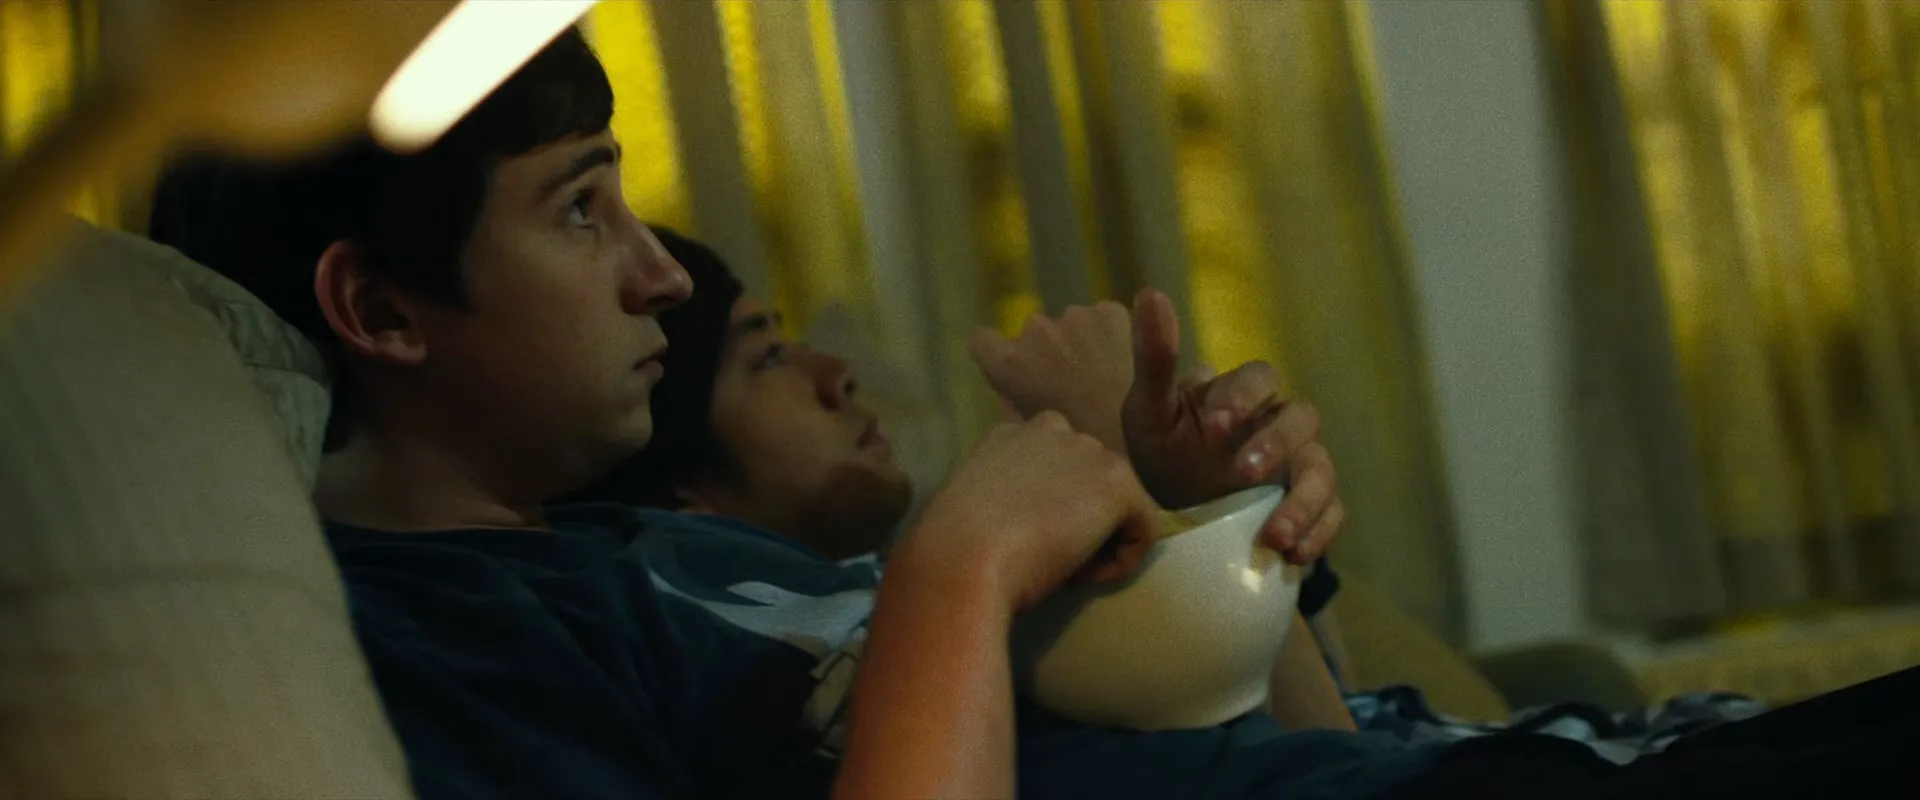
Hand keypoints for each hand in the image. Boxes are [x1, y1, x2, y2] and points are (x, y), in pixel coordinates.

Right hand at [902, 411, 1161, 612]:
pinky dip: (1118, 564)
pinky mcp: (1118, 482)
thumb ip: (1002, 496)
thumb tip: (1021, 521)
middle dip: (1079, 519)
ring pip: (1118, 507)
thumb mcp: (973, 507)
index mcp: (1011, 433)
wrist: (963, 559)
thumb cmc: (953, 548)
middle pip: (1090, 481)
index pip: (1054, 464)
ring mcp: (1089, 451)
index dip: (1049, 508)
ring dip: (1098, 542)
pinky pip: (1142, 532)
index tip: (1026, 541)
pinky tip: (1078, 576)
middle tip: (1046, 557)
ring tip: (1059, 569)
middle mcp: (1053, 428)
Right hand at [970, 302, 1133, 452]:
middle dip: (1048, 352)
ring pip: (1071, 325)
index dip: (998, 356)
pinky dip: (1111, 336)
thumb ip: (1014, 405)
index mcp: (1010, 364)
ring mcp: (1076, 317)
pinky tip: (1125, 366)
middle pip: (1033, 335)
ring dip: (1081, 343)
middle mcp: (1036, 331)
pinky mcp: (1111, 312)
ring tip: (1104, 378)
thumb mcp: (1035, 436)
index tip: (1016, 372)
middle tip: (1073, 385)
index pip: (982, 342)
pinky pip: (1103, 318)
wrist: (1148, 440)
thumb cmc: (1084, 448)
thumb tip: (1010, 390)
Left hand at [1123, 289, 1342, 563]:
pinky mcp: (1308, 509)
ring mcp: (1298, 467)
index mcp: (1243, 394)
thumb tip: (1149, 291)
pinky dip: (1318, 534)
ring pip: (1323, 471)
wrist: (1168, 512)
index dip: (1242, 395)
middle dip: (1276, 444)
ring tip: (1272, 536)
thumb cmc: (1160, 450)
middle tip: (1243, 471)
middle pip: (1303, 419)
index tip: (1214, 423)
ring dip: (1303, 502)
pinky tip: (1291, 556)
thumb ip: (1154, 358)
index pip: (1260, 378)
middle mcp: (1279, 424)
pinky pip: (1332, 515)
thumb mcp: (1149, 410)